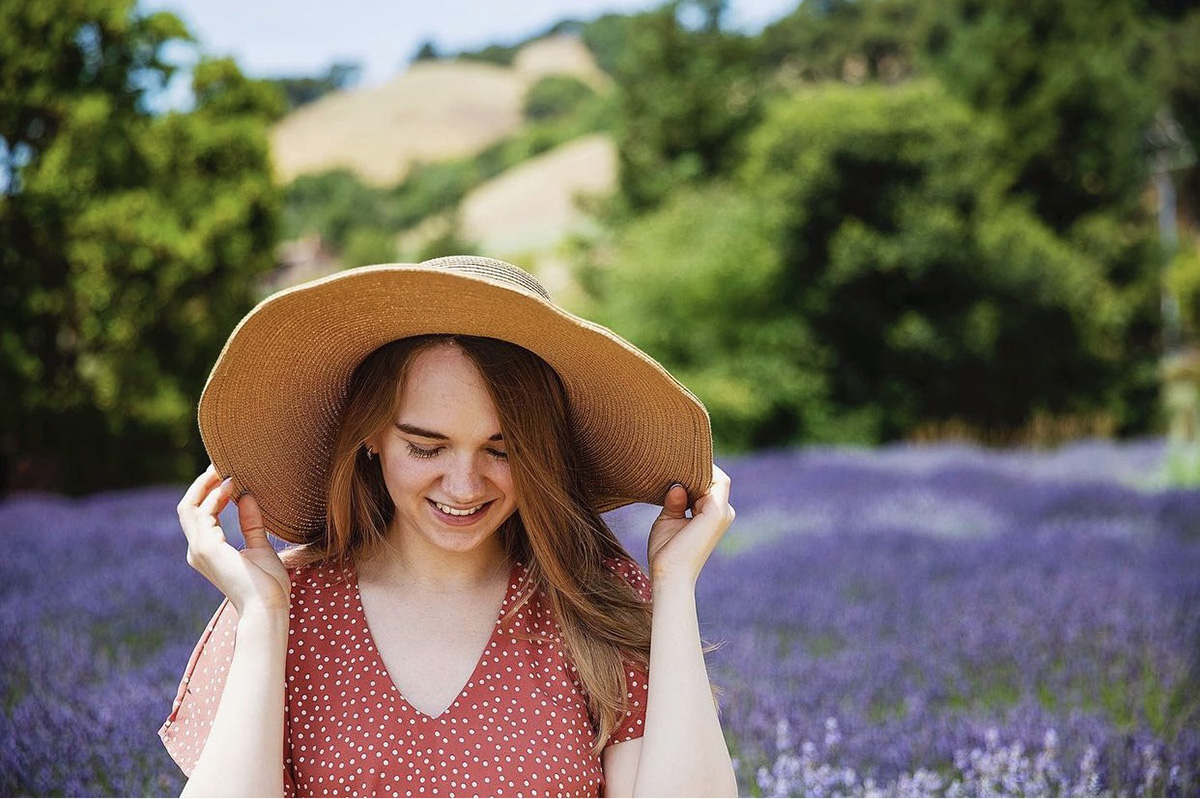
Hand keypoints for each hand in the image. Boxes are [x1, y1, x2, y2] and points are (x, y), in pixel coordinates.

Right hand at [177, 464, 290, 614]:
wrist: (267, 606)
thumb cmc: (267, 584)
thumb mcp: (260, 547)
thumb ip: (252, 524)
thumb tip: (248, 496)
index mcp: (208, 551)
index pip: (201, 514)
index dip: (211, 492)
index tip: (229, 474)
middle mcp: (198, 550)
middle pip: (189, 507)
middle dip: (203, 484)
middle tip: (221, 463)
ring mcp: (199, 550)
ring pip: (190, 507)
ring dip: (208, 485)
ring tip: (227, 469)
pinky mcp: (206, 549)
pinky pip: (202, 514)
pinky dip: (214, 497)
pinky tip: (231, 486)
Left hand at [646, 464, 733, 586]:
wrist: (669, 574)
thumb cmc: (667, 552)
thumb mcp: (668, 520)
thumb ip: (674, 501)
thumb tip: (676, 485)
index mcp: (714, 514)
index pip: (710, 482)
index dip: (695, 471)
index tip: (673, 461)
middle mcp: (724, 512)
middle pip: (714, 477)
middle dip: (695, 468)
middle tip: (671, 457)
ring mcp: (722, 512)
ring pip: (715, 477)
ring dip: (695, 470)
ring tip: (672, 462)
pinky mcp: (715, 511)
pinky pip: (714, 480)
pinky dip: (698, 473)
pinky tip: (678, 470)